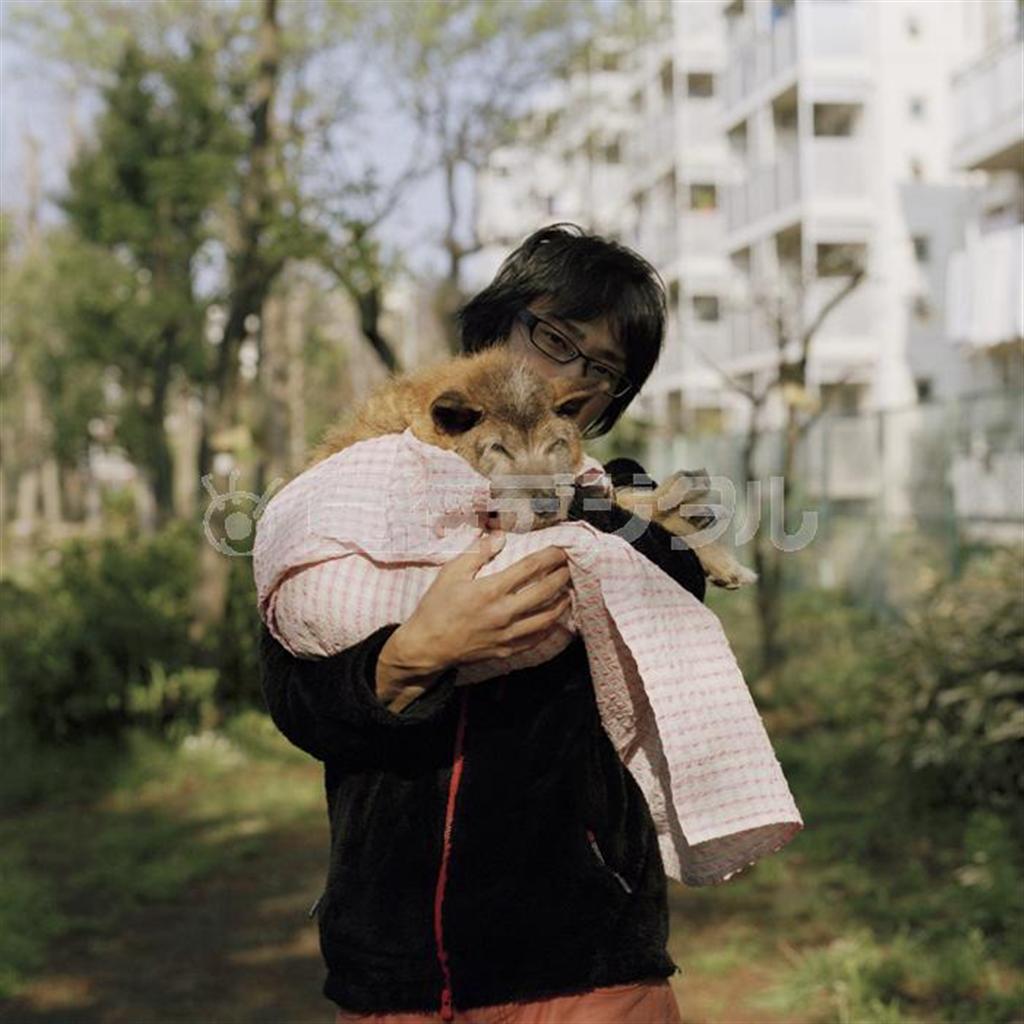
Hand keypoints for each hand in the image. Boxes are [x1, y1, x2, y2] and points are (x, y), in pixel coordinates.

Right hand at [376, 530, 572, 702]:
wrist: (426, 646)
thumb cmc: (436, 607)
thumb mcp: (451, 573)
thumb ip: (477, 552)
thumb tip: (499, 536)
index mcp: (490, 590)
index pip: (530, 568)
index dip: (549, 557)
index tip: (561, 549)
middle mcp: (503, 613)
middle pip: (545, 591)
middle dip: (562, 576)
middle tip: (570, 567)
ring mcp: (507, 634)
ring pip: (546, 618)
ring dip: (562, 602)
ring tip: (568, 591)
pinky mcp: (506, 650)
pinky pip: (536, 639)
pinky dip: (550, 628)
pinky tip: (555, 619)